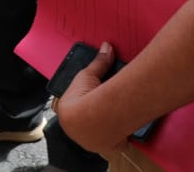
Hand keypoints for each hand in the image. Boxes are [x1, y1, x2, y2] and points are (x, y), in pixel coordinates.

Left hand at [53, 42, 124, 156]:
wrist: (93, 120)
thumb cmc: (84, 97)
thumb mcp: (89, 75)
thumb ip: (98, 62)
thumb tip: (106, 46)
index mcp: (67, 115)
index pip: (76, 111)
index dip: (85, 105)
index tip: (94, 100)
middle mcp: (78, 132)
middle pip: (89, 123)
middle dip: (97, 117)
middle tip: (109, 107)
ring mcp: (94, 141)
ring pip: (102, 134)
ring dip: (108, 129)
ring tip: (118, 118)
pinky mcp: (110, 147)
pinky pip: (116, 142)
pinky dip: (121, 137)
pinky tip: (126, 130)